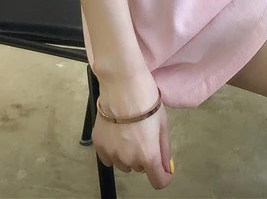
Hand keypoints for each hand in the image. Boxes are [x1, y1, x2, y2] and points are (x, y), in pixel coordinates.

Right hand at [92, 74, 173, 189]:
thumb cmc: (145, 100)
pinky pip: (109, 157)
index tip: (163, 166)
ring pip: (124, 164)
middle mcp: (129, 160)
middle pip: (141, 168)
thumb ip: (164, 149)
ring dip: (128, 154)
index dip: (163, 175)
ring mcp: (112, 153)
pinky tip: (117, 133)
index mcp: (148, 155)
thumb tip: (167, 167)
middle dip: (144, 156)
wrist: (122, 84)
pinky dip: (114, 150)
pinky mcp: (99, 145)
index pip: (159, 181)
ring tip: (129, 130)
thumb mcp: (162, 123)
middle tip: (143, 133)